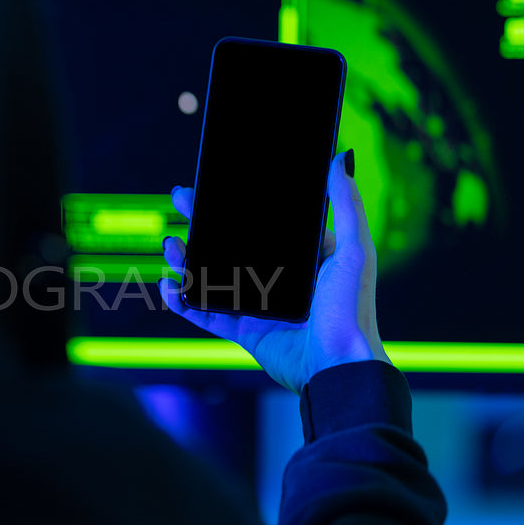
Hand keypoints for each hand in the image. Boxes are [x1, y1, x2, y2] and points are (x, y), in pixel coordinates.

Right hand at [159, 150, 388, 393]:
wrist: (338, 366)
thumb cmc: (352, 311)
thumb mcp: (354, 250)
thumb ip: (346, 204)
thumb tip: (342, 157)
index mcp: (303, 256)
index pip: (263, 222)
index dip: (235, 204)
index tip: (214, 185)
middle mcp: (279, 277)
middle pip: (230, 243)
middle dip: (202, 223)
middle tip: (180, 201)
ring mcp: (259, 304)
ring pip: (213, 275)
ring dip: (187, 260)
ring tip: (171, 247)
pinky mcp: (245, 331)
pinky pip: (205, 313)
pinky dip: (183, 300)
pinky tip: (169, 285)